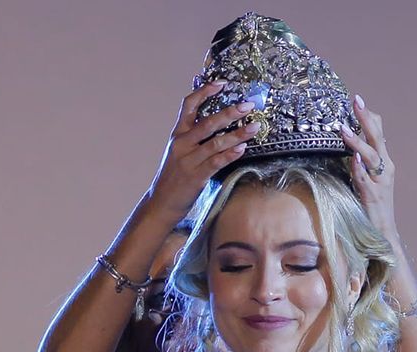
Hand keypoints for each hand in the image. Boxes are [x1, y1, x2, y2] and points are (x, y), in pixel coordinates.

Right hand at [144, 82, 261, 218]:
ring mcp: (189, 160)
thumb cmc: (175, 176)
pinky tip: (242, 148)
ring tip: (254, 127)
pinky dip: (230, 154)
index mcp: (178, 134)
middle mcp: (182, 144)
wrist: (161, 202)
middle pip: (208, 122)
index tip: (222, 83)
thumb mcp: (180, 152)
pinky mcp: (196, 176)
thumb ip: (194, 137)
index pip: (189, 105)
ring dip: (238, 134)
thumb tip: (218, 122)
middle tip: (248, 105)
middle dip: (230, 112)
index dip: (205, 91)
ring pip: (216, 142)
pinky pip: (216, 162)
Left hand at [340, 94, 396, 237]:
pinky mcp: (372, 196)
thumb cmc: (372, 205)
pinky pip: (365, 180)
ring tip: (343, 129)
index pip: (379, 133)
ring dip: (357, 142)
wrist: (382, 231)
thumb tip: (348, 146)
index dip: (369, 117)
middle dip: (366, 119)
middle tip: (356, 101)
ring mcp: (380, 182)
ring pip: (371, 157)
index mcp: (384, 163)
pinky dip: (359, 169)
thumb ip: (361, 162)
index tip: (357, 101)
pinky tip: (352, 159)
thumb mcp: (367, 178)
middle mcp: (385, 169)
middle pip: (377, 138)